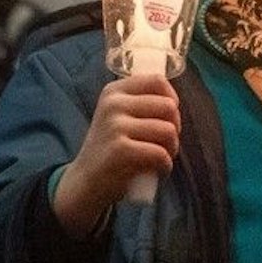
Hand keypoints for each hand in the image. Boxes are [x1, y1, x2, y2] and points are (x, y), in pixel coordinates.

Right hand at [52, 75, 179, 235]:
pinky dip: (165, 166)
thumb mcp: (118, 117)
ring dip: (172, 149)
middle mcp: (113, 104)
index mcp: (114, 91)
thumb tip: (174, 100)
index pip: (157, 80)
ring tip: (160, 158)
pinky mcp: (121, 150)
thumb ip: (141, 103)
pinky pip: (161, 153)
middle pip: (169, 106)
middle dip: (175, 128)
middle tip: (163, 143)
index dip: (172, 99)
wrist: (86, 182)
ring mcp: (115, 126)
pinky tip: (156, 170)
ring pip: (169, 131)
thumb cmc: (111, 148)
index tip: (166, 118)